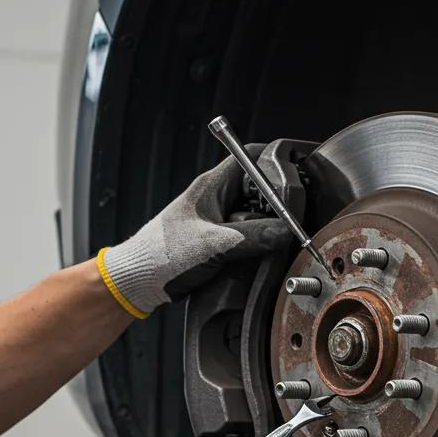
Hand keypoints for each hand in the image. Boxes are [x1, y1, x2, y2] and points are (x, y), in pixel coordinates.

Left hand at [97, 153, 291, 316]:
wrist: (140, 280)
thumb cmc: (163, 254)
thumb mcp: (216, 244)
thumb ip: (255, 236)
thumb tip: (287, 231)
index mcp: (212, 185)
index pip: (251, 157)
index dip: (277, 161)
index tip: (298, 176)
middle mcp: (216, 198)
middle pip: (260, 189)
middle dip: (276, 204)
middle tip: (289, 221)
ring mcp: (217, 219)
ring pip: (255, 215)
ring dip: (266, 228)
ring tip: (271, 241)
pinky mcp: (218, 240)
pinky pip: (247, 235)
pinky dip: (256, 244)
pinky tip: (257, 256)